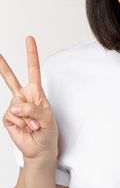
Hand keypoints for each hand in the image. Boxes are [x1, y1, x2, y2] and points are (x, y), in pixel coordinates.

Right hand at [1, 36, 58, 162]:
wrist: (40, 149)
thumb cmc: (48, 132)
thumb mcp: (47, 119)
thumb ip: (33, 109)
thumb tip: (15, 104)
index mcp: (36, 92)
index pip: (33, 70)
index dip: (31, 54)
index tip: (29, 38)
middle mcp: (24, 97)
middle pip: (10, 79)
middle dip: (3, 66)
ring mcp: (15, 107)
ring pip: (17, 105)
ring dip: (28, 118)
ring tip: (35, 126)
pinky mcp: (8, 117)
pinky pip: (13, 116)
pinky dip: (22, 123)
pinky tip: (27, 128)